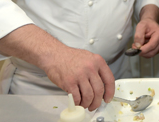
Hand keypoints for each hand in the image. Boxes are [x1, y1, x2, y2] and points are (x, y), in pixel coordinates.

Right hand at [0, 25, 114, 110]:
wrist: (48, 53)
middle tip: (94, 106)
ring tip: (84, 105)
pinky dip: (78, 102)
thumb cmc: (65, 57)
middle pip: (99, 90)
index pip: (109, 78)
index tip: (108, 98)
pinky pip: (78, 98)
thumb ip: (93, 70)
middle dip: (97, 101)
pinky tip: (75, 101)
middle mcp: (90, 67)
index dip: (109, 91)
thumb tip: (101, 85)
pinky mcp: (69, 82)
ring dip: (88, 104)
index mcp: (96, 60)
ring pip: (90, 96)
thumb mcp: (84, 59)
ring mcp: (80, 74)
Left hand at [132, 18, 158, 57]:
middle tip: (134, 47)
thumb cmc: (146, 24)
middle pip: (152, 52)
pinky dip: (144, 52)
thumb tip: (138, 46)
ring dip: (142, 53)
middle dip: (142, 52)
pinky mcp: (158, 49)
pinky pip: (150, 54)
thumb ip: (139, 35)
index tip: (135, 49)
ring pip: (151, 54)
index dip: (143, 49)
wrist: (150, 24)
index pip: (152, 45)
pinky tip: (141, 46)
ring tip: (137, 45)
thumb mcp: (141, 26)